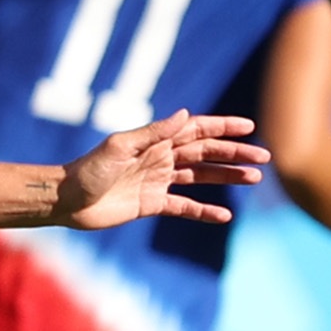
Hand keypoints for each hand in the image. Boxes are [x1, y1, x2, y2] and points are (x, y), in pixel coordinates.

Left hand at [55, 111, 269, 230]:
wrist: (67, 199)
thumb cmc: (88, 169)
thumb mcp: (120, 147)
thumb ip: (154, 132)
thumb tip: (185, 115)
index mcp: (155, 141)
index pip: (197, 130)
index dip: (223, 127)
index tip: (250, 127)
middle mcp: (161, 158)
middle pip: (206, 153)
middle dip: (235, 154)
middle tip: (263, 157)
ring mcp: (158, 181)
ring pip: (201, 177)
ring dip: (227, 178)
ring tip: (253, 180)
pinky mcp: (152, 204)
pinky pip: (185, 206)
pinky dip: (205, 210)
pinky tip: (225, 215)